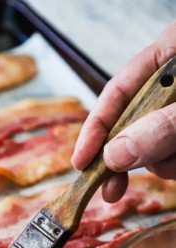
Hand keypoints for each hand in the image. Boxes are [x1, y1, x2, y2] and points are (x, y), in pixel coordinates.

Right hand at [72, 21, 175, 202]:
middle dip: (127, 158)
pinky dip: (175, 165)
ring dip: (163, 163)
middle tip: (112, 191)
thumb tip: (114, 156)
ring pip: (154, 145)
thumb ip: (161, 127)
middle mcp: (172, 83)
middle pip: (131, 125)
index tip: (80, 163)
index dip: (95, 130)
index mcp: (169, 55)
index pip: (116, 93)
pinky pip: (171, 155)